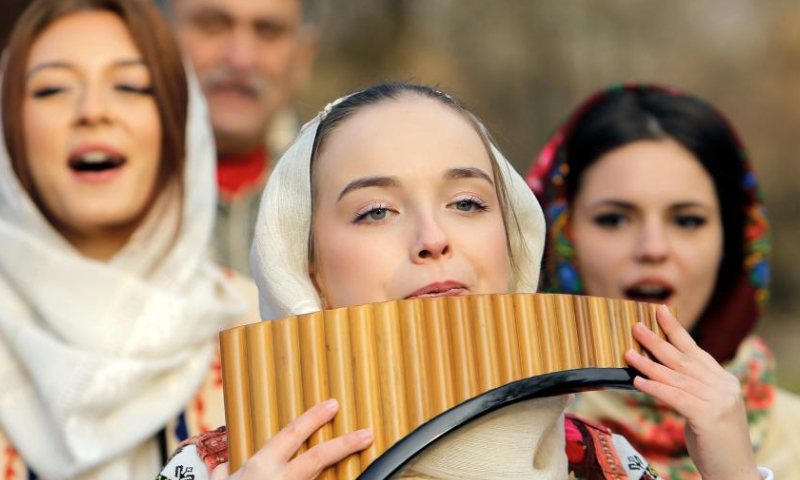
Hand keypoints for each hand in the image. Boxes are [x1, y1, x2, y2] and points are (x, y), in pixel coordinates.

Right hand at [212, 399, 372, 479]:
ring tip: (360, 454)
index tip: (333, 405)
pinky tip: (344, 476)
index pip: (292, 434)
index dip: (314, 418)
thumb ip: (225, 471)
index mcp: (261, 466)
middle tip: (367, 434)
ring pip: (318, 479)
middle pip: (317, 458)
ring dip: (338, 468)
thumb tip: (227, 465)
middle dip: (344, 444)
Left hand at [625, 305, 759, 479]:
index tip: (661, 312)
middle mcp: (723, 386)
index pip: (695, 351)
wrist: (735, 473)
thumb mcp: (705, 408)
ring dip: (648, 364)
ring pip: (675, 377)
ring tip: (628, 353)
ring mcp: (718, 400)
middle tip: (636, 326)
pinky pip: (675, 397)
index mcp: (724, 381)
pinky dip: (655, 387)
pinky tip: (637, 380)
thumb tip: (658, 371)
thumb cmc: (715, 442)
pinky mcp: (708, 416)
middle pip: (683, 359)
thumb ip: (691, 388)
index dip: (676, 331)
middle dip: (657, 341)